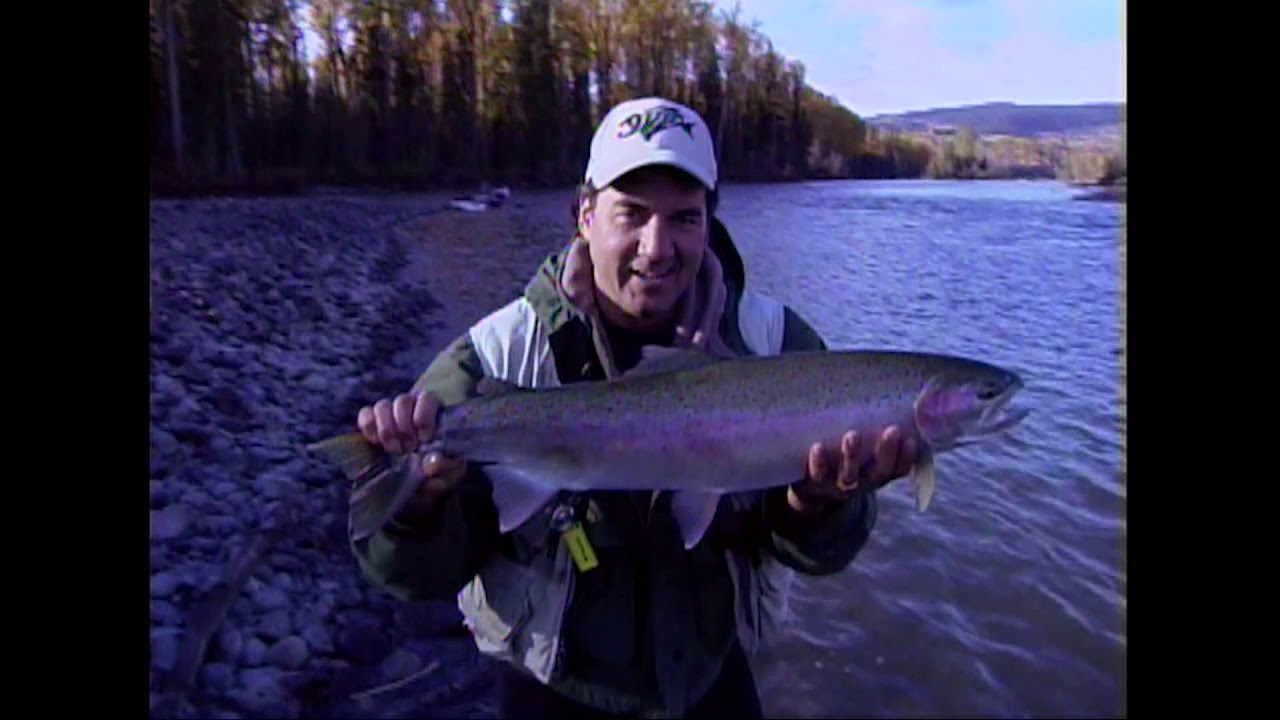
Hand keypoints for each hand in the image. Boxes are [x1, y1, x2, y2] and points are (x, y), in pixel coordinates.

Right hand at [356, 391, 466, 517]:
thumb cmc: (439, 472)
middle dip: (403, 427)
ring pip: (382, 406)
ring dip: (386, 429)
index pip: (427, 399)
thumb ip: (445, 467)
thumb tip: (431, 462)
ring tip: (393, 450)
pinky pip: (366, 414)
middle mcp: (413, 407)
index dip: (423, 417)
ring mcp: (392, 413)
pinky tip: (376, 442)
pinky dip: (368, 426)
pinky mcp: (374, 423)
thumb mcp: (449, 474)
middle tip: (408, 449)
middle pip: (402, 401)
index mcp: (436, 412)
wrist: (419, 485)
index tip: (424, 440)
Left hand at [787, 426, 917, 513]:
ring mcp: (839, 485)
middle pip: (879, 471)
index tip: (911, 439)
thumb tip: (900, 402)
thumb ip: (876, 433)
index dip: (907, 457)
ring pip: (849, 475)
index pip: (899, 469)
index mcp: (877, 474)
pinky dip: (818, 462)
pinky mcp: (815, 483)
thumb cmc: (846, 461)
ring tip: (852, 434)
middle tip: (893, 429)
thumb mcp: (864, 451)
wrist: (812, 491)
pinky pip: (817, 474)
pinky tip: (818, 446)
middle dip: (887, 451)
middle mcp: (863, 482)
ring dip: (852, 455)